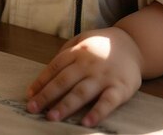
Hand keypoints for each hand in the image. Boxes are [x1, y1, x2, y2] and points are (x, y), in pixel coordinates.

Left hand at [26, 27, 142, 126]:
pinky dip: (97, 113)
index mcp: (78, 51)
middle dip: (47, 95)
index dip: (41, 81)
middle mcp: (89, 63)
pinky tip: (86, 123)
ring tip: (52, 117)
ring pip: (82, 92)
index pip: (55, 67)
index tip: (30, 96)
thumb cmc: (102, 45)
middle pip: (64, 80)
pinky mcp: (120, 88)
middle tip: (33, 109)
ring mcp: (104, 76)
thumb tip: (47, 73)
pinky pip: (107, 102)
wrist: (133, 44)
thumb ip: (66, 52)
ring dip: (66, 105)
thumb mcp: (83, 39)